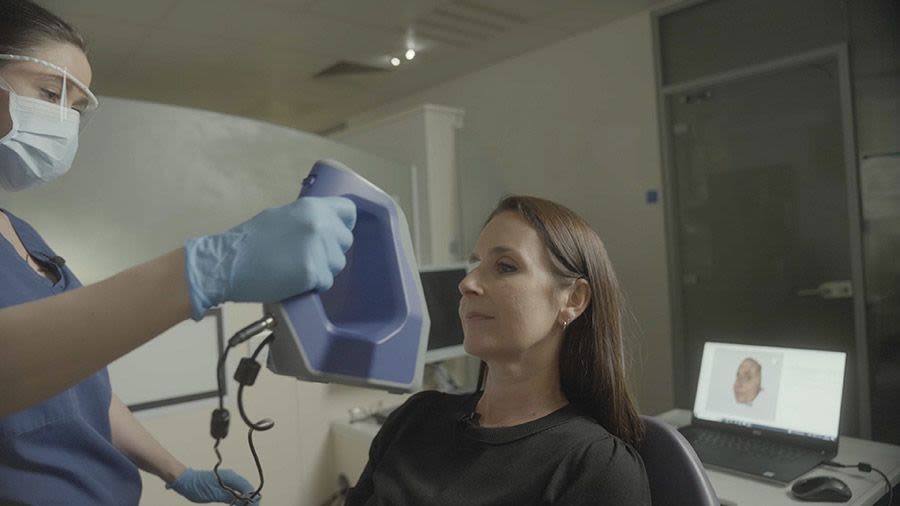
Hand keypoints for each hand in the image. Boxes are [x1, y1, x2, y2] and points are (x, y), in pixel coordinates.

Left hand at [167, 468, 259, 503]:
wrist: (184, 480)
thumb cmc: (196, 486)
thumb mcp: (214, 494)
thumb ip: (231, 497)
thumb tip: (245, 501)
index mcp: (231, 477)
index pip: (249, 489)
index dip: (253, 500)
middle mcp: (232, 477)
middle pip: (248, 489)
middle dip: (251, 501)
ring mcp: (229, 480)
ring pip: (243, 491)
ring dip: (246, 500)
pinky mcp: (224, 484)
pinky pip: (236, 491)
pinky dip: (239, 499)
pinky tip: (238, 505)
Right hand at [184, 196, 355, 319]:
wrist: (227, 263)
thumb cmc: (250, 240)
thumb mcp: (282, 216)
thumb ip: (308, 219)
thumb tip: (327, 224)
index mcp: (312, 207)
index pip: (348, 212)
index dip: (342, 225)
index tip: (333, 234)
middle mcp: (321, 224)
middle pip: (345, 241)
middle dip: (331, 251)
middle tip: (306, 257)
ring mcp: (318, 249)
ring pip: (338, 264)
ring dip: (322, 270)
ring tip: (295, 268)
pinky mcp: (313, 273)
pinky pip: (326, 282)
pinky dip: (312, 285)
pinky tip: (292, 280)